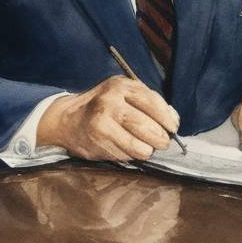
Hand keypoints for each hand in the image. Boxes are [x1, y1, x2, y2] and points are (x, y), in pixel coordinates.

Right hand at [37, 76, 179, 161]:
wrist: (67, 119)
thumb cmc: (104, 105)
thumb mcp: (125, 93)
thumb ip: (149, 102)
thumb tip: (173, 120)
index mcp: (121, 86)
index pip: (152, 102)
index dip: (167, 118)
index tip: (173, 128)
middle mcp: (109, 103)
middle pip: (145, 126)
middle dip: (160, 138)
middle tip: (164, 143)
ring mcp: (101, 124)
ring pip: (136, 146)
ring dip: (147, 150)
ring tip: (148, 148)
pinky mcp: (96, 143)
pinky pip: (124, 155)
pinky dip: (130, 155)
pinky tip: (127, 149)